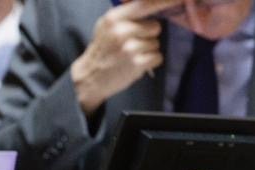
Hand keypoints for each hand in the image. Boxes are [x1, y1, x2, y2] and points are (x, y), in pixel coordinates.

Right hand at [70, 0, 171, 115]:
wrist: (90, 77)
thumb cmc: (103, 49)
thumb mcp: (108, 25)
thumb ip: (128, 13)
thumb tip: (154, 3)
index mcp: (114, 18)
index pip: (146, 3)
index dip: (165, 0)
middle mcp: (122, 30)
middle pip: (155, 26)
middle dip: (148, 34)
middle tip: (132, 43)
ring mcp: (129, 47)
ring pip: (156, 42)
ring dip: (148, 50)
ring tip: (131, 55)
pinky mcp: (137, 63)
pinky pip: (157, 56)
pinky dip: (150, 62)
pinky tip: (135, 64)